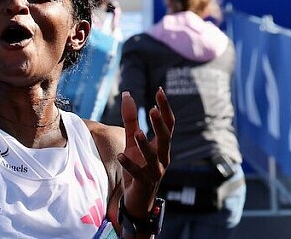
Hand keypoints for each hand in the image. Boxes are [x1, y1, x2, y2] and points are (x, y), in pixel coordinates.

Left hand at [117, 88, 173, 219]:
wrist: (138, 200)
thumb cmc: (138, 166)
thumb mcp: (132, 142)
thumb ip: (130, 119)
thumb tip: (126, 94)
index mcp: (162, 146)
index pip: (168, 124)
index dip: (165, 108)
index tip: (159, 91)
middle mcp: (163, 157)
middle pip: (165, 138)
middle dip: (159, 125)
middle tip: (152, 110)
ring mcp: (155, 171)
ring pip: (153, 157)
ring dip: (145, 145)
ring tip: (137, 133)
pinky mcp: (143, 183)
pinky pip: (138, 173)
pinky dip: (129, 164)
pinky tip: (121, 156)